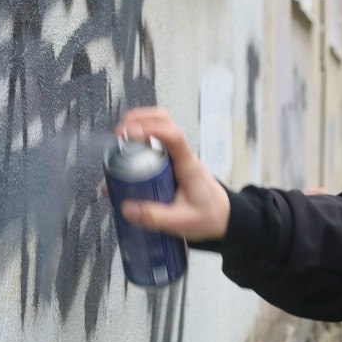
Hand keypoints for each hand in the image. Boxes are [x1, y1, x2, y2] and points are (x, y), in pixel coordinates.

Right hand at [114, 107, 230, 241]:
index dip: (150, 129)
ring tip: (119, 141)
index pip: (173, 136)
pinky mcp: (170, 162)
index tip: (128, 134)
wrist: (223, 217)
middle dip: (139, 119)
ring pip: (158, 128)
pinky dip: (139, 140)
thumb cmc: (207, 216)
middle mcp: (182, 155)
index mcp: (188, 165)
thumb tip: (127, 208)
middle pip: (163, 121)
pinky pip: (154, 143)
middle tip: (119, 134)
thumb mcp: (181, 222)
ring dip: (138, 127)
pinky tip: (125, 154)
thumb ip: (155, 217)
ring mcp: (176, 156)